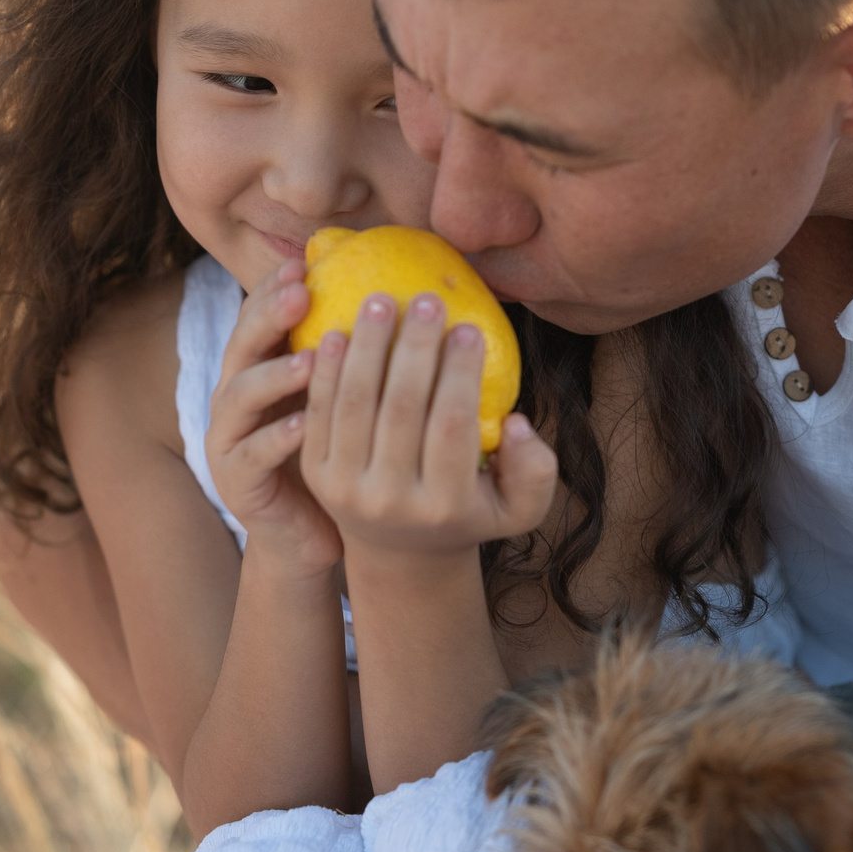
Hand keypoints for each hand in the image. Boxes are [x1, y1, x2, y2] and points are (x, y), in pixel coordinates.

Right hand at [204, 259, 341, 578]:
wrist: (311, 533)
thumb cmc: (337, 456)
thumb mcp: (343, 400)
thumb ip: (353, 355)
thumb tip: (400, 294)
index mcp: (259, 371)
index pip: (259, 320)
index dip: (275, 290)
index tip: (305, 263)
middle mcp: (236, 398)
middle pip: (241, 347)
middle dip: (268, 317)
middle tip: (302, 293)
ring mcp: (229, 441)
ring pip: (239, 397)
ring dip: (274, 375)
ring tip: (310, 360)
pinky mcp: (236, 482)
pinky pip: (251, 454)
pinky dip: (277, 437)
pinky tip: (306, 425)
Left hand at [299, 290, 558, 561]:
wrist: (399, 552)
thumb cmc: (469, 511)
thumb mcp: (519, 508)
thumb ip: (536, 471)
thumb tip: (517, 423)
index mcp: (445, 506)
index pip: (453, 425)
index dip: (461, 373)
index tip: (469, 327)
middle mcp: (390, 502)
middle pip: (402, 409)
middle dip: (414, 347)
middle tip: (427, 299)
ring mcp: (346, 489)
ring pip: (355, 404)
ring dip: (366, 346)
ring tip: (379, 299)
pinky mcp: (315, 474)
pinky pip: (321, 412)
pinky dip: (327, 370)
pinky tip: (337, 331)